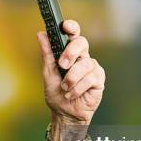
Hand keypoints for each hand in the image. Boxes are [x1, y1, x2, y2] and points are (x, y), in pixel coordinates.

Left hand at [37, 20, 104, 140]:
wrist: (65, 114)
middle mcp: (82, 58)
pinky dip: (78, 88)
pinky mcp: (99, 80)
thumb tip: (41, 34)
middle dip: (71, 52)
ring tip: (65, 89)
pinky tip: (72, 94)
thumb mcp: (48, 73)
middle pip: (82, 42)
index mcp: (70, 54)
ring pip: (85, 64)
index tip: (66, 26)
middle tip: (62, 65)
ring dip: (71, 78)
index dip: (72, 27)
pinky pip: (90, 78)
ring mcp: (92, 68)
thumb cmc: (57, 94)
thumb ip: (47, 54)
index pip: (73, 35)